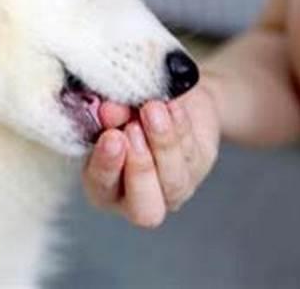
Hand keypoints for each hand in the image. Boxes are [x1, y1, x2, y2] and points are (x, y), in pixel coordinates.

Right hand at [82, 78, 220, 227]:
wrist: (164, 89)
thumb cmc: (125, 103)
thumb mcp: (112, 105)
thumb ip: (108, 114)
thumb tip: (109, 112)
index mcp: (102, 185)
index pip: (102, 188)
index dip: (107, 166)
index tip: (111, 136)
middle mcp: (136, 197)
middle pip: (144, 210)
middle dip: (139, 168)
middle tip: (133, 129)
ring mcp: (171, 188)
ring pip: (173, 181)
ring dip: (162, 142)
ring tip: (152, 109)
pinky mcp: (197, 168)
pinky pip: (192, 154)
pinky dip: (180, 127)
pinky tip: (171, 106)